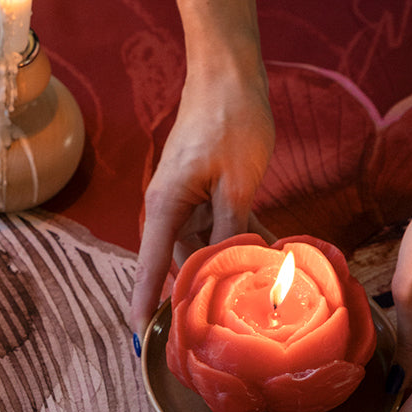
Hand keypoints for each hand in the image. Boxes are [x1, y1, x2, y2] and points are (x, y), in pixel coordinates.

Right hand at [130, 70, 274, 334]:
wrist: (228, 73)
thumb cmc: (230, 119)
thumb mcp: (238, 180)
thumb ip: (231, 229)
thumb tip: (231, 271)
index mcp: (166, 206)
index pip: (149, 267)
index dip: (144, 304)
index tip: (141, 338)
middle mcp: (169, 206)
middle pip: (180, 261)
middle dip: (203, 289)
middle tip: (231, 324)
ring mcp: (187, 197)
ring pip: (205, 244)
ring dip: (230, 262)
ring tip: (262, 289)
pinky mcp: (205, 188)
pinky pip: (219, 224)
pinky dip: (240, 238)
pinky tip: (270, 253)